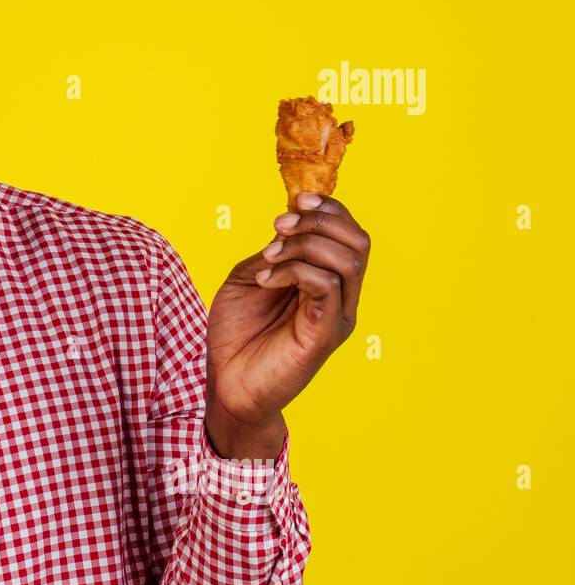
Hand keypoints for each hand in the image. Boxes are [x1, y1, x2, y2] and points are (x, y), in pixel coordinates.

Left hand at [205, 193, 370, 457]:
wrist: (225, 386)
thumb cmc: (235, 335)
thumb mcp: (249, 278)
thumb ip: (275, 251)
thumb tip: (290, 220)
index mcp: (325, 282)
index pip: (348, 234)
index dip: (329, 209)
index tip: (297, 198)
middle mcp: (340, 298)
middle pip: (358, 241)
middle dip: (320, 220)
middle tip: (280, 225)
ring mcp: (336, 317)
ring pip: (346, 260)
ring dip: (303, 246)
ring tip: (268, 258)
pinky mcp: (324, 334)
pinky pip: (326, 286)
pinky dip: (294, 270)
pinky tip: (265, 279)